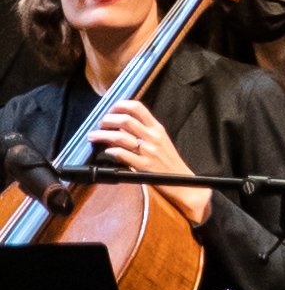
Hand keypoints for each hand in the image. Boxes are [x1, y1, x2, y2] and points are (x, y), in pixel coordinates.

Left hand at [91, 97, 211, 226]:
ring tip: (93, 136)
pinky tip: (106, 152)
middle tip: (100, 124)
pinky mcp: (144, 166)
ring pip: (120, 137)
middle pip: (125, 120)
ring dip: (102, 135)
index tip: (110, 110)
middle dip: (107, 120)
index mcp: (157, 128)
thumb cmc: (170, 163)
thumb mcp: (162, 141)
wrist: (184, 183)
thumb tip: (122, 123)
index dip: (120, 105)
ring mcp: (149, 152)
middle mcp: (153, 137)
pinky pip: (122, 155)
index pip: (137, 107)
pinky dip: (111, 151)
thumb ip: (145, 130)